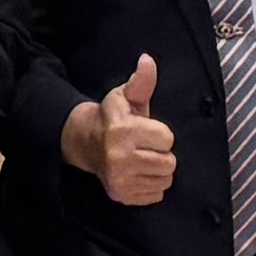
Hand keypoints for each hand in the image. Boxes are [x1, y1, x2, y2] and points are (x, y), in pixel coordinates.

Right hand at [69, 52, 176, 205]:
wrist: (86, 142)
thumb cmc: (112, 117)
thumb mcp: (125, 96)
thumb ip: (142, 81)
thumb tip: (148, 60)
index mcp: (123, 130)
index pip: (167, 138)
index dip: (160, 133)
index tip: (146, 130)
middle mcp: (119, 157)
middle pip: (169, 162)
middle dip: (161, 153)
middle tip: (145, 146)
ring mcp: (120, 180)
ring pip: (165, 179)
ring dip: (158, 170)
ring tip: (143, 159)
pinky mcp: (121, 196)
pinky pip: (156, 195)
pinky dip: (151, 185)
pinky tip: (138, 173)